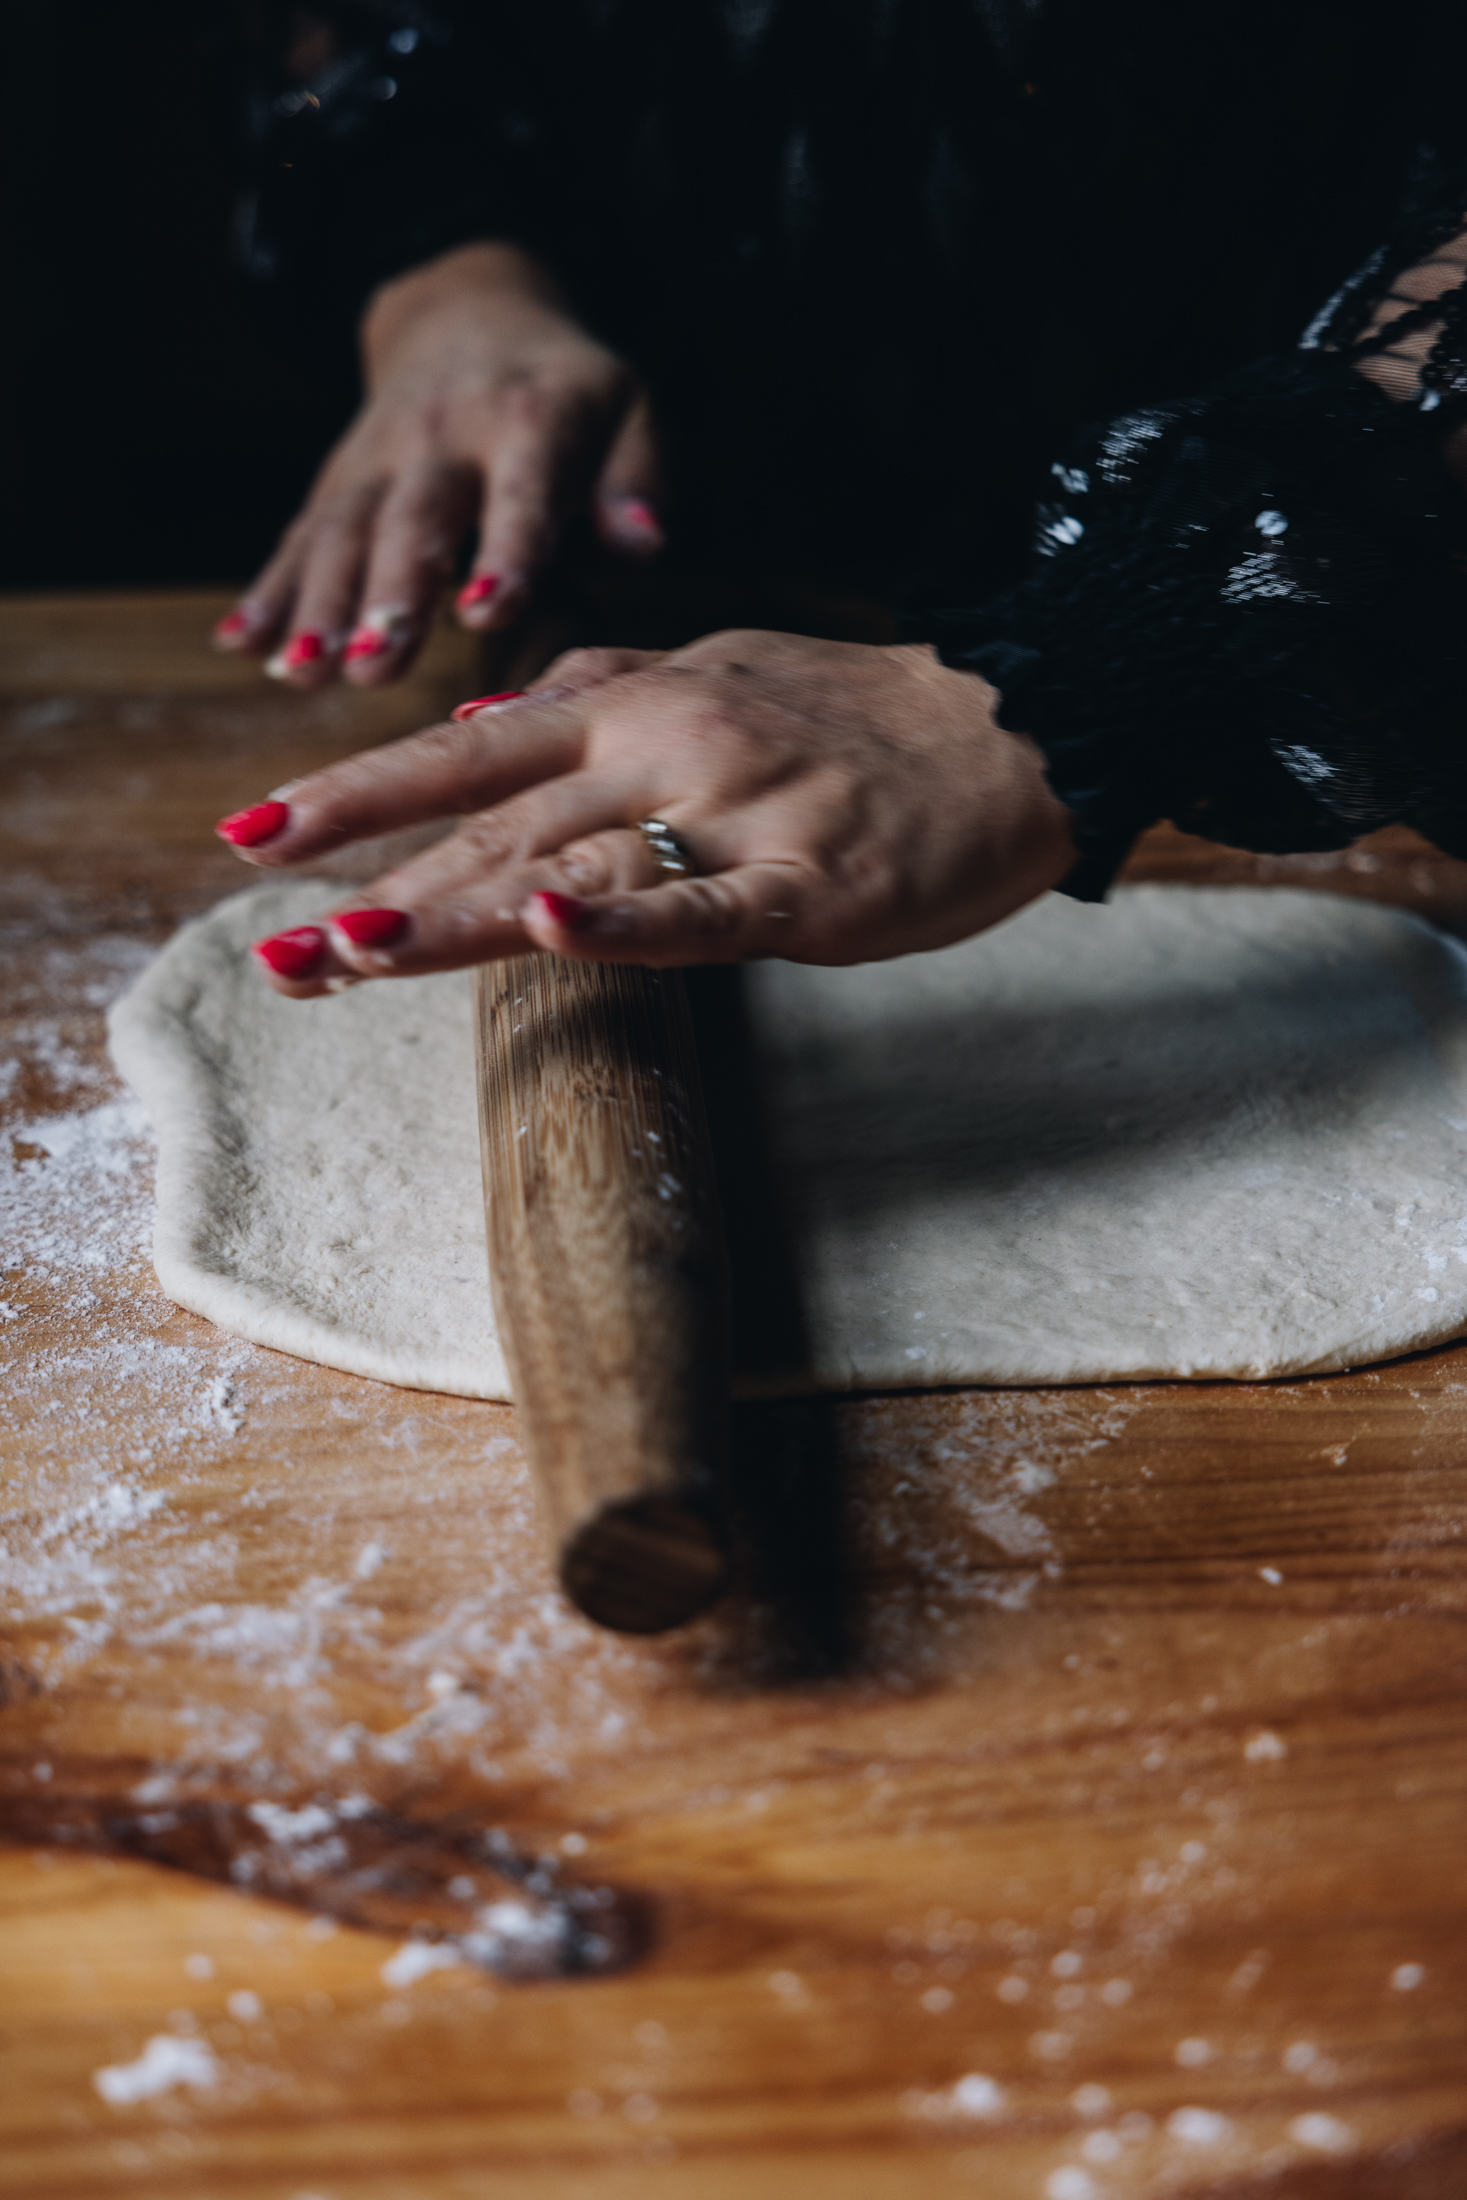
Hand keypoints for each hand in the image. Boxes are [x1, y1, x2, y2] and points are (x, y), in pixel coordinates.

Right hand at [212, 243, 661, 687]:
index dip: (503, 548)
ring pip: (344, 533)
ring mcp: (380, 459)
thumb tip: (645, 544)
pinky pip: (299, 536)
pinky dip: (268, 590)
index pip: (520, 490)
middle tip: (376, 663)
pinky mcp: (336, 482)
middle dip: (389, 592)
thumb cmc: (568, 391)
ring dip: (319, 605)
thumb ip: (637, 479)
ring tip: (300, 673)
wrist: (468, 312)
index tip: (486, 608)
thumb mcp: (627, 410)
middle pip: (412, 519)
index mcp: (530, 422)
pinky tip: (239, 644)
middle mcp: (444, 437)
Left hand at [216, 630, 1076, 993]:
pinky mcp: (812, 881)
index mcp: (629, 696)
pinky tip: (547, 925)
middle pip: (492, 824)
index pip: (461, 756)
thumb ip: (596, 693)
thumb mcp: (711, 668)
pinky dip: (626, 917)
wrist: (1022, 719)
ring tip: (349, 953)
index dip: (352, 795)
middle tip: (275, 951)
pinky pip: (707, 906)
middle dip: (374, 886)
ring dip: (455, 913)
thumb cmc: (862, 712)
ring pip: (572, 863)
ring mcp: (737, 810)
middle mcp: (664, 740)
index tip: (253, 838)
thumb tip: (480, 727)